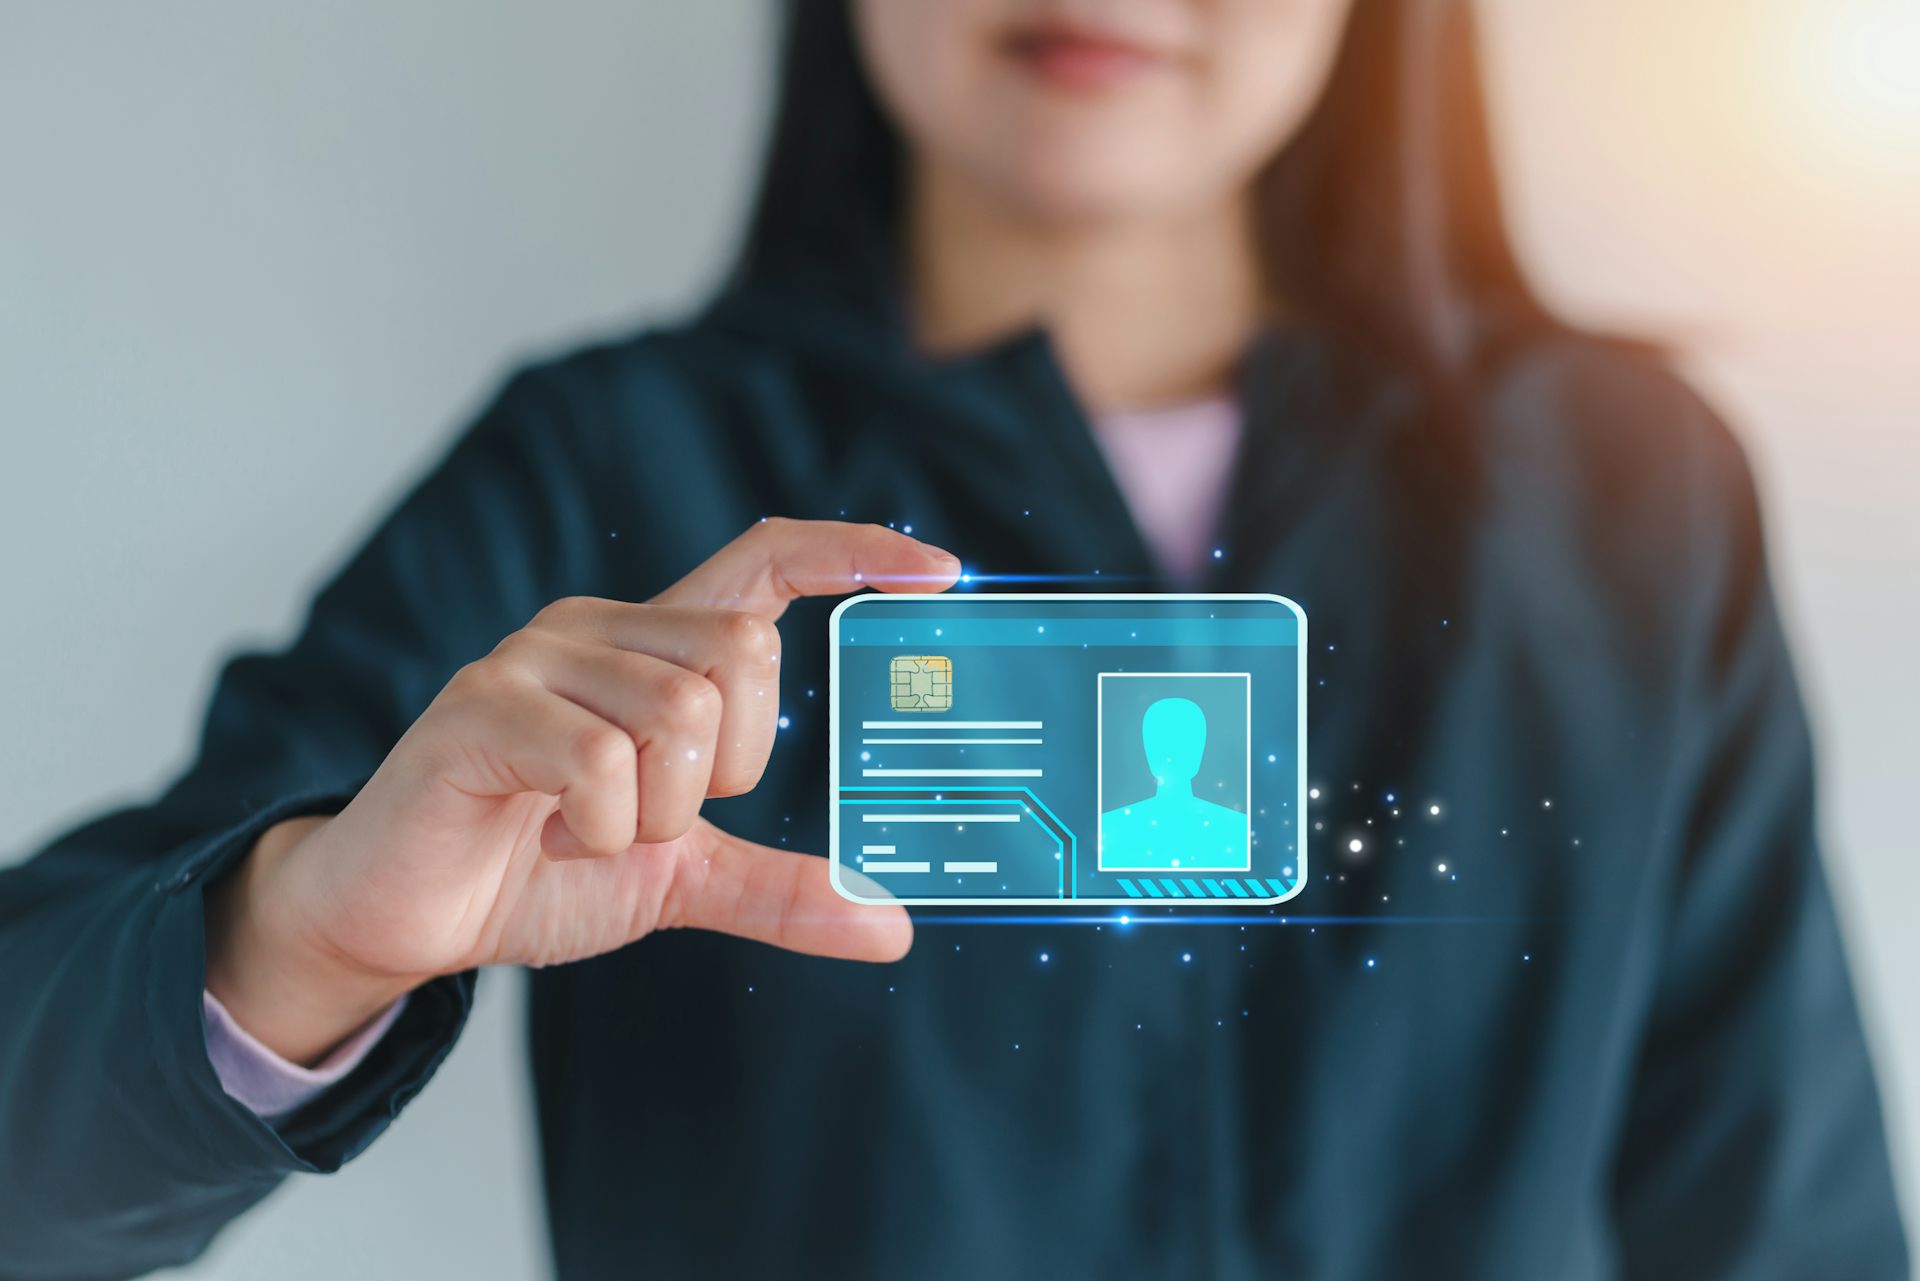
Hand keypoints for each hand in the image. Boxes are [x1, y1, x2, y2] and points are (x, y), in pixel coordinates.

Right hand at [204, 519, 959, 1062]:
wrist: (404, 915)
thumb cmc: (537, 868)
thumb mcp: (681, 878)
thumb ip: (781, 888)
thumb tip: (891, 927)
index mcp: (653, 649)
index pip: (764, 562)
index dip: (851, 553)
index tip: (940, 569)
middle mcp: (598, 630)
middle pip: (741, 653)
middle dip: (725, 765)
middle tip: (657, 814)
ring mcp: (534, 659)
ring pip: (677, 713)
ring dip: (653, 812)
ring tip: (591, 832)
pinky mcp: (481, 707)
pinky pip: (600, 762)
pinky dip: (598, 831)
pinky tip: (551, 840)